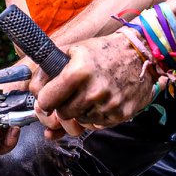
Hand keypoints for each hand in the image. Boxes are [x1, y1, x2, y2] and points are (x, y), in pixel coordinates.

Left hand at [32, 34, 155, 136]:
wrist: (140, 54)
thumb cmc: (102, 51)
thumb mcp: (71, 51)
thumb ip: (47, 72)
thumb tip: (35, 100)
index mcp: (78, 72)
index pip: (46, 101)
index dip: (44, 101)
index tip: (47, 100)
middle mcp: (93, 90)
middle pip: (62, 115)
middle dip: (62, 108)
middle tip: (69, 97)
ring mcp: (108, 104)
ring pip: (79, 122)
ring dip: (79, 113)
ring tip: (87, 96)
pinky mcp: (120, 114)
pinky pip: (96, 125)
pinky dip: (95, 116)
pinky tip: (100, 101)